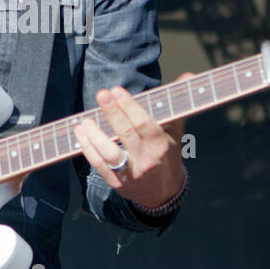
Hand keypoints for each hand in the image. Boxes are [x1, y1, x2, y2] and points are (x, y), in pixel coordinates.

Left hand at [73, 72, 194, 208]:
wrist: (164, 193)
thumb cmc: (168, 155)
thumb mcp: (176, 131)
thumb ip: (176, 103)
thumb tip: (188, 75)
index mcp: (161, 145)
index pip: (144, 123)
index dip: (129, 107)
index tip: (117, 90)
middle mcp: (146, 159)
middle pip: (126, 134)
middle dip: (112, 113)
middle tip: (102, 94)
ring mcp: (131, 173)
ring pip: (110, 154)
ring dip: (95, 136)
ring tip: (85, 121)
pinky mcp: (117, 183)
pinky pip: (100, 166)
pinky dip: (88, 150)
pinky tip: (81, 134)